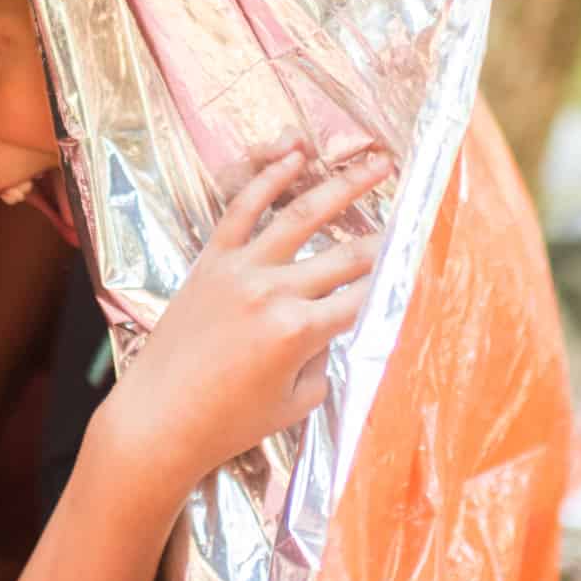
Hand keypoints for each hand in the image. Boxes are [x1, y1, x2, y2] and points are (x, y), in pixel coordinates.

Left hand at [103, 144, 391, 490]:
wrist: (157, 418)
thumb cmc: (227, 424)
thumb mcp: (296, 403)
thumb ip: (323, 360)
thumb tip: (330, 327)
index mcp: (300, 331)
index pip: (365, 297)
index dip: (399, 280)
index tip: (423, 262)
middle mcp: (275, 292)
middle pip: (347, 256)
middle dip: (387, 235)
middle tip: (417, 213)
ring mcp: (241, 270)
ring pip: (302, 216)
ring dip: (345, 186)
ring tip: (378, 164)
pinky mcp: (211, 260)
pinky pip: (243, 209)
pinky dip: (270, 179)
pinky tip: (297, 155)